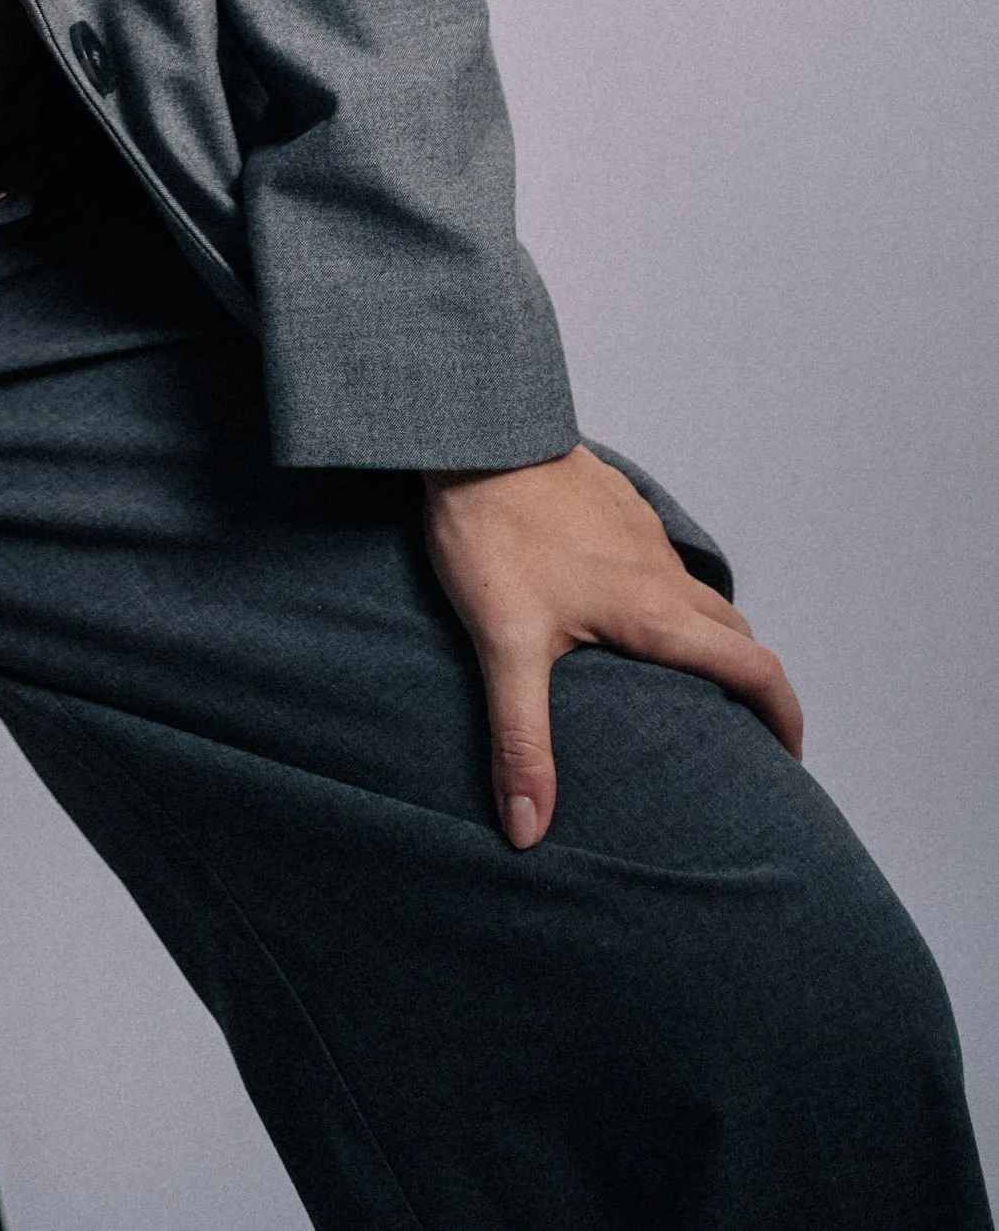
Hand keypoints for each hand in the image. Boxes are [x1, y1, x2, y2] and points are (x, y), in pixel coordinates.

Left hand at [424, 442, 801, 849]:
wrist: (474, 432)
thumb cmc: (490, 532)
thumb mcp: (503, 646)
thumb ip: (521, 740)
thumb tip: (527, 830)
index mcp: (655, 611)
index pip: (753, 668)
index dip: (784, 717)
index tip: (789, 757)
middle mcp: (662, 571)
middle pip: (734, 633)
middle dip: (750, 684)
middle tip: (737, 729)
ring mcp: (640, 533)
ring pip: (697, 594)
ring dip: (708, 637)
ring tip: (682, 679)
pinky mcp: (614, 506)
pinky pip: (661, 561)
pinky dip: (668, 598)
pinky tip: (623, 612)